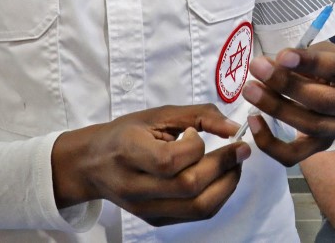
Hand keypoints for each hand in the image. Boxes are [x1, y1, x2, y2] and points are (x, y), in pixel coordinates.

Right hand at [51, 104, 250, 226]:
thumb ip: (198, 115)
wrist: (94, 164)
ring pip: (198, 208)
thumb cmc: (126, 133)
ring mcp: (145, 209)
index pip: (169, 161)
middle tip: (240, 149)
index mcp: (127, 153)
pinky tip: (221, 178)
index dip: (194, 147)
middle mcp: (134, 187)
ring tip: (235, 165)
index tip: (197, 134)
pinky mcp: (155, 220)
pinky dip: (217, 196)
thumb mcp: (157, 114)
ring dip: (227, 185)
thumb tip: (234, 128)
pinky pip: (196, 215)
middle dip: (223, 167)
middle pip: (189, 187)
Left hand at [241, 41, 334, 165]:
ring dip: (276, 107)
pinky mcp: (321, 148)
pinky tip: (253, 120)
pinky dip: (270, 142)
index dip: (309, 63)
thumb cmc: (329, 66)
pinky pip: (294, 154)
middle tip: (258, 68)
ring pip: (308, 126)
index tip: (282, 56)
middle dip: (287, 84)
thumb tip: (273, 65)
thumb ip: (303, 56)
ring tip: (250, 89)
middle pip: (323, 101)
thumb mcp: (325, 51)